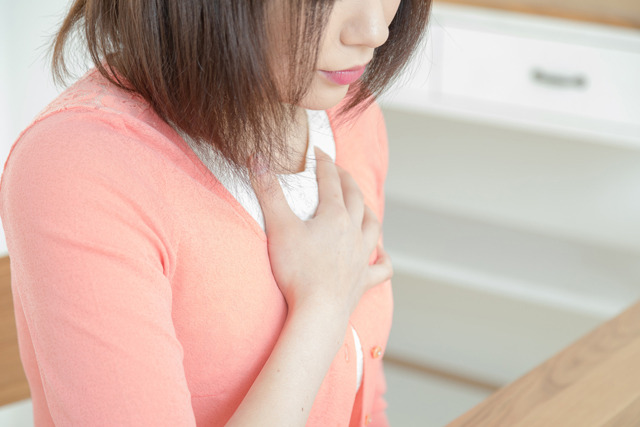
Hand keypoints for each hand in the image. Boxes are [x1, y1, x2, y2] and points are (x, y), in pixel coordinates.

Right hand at [250, 147, 391, 318]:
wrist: (318, 312)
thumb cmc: (298, 271)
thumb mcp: (279, 227)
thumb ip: (268, 192)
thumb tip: (258, 158)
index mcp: (335, 216)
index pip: (330, 181)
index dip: (323, 163)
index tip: (317, 151)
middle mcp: (354, 232)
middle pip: (355, 198)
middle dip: (347, 180)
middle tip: (338, 171)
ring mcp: (362, 256)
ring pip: (373, 226)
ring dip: (368, 210)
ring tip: (362, 204)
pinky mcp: (363, 281)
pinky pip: (381, 267)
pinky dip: (383, 258)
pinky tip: (380, 253)